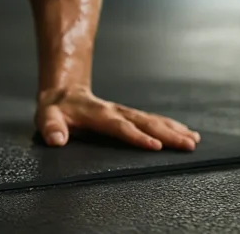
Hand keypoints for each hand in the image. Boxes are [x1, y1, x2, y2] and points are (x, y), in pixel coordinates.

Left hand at [36, 86, 199, 151]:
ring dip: (173, 129)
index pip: (119, 126)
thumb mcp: (46, 117)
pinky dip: (171, 126)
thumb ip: (50, 127)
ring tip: (193, 140)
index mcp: (98, 114)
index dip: (137, 136)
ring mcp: (124, 112)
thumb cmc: (56, 110)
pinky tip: (187, 133)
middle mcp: (115, 111)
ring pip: (153, 120)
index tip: (155, 146)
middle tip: (187, 144)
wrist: (62, 93)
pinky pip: (153, 120)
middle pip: (144, 122)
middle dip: (167, 134)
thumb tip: (56, 139)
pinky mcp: (130, 115)